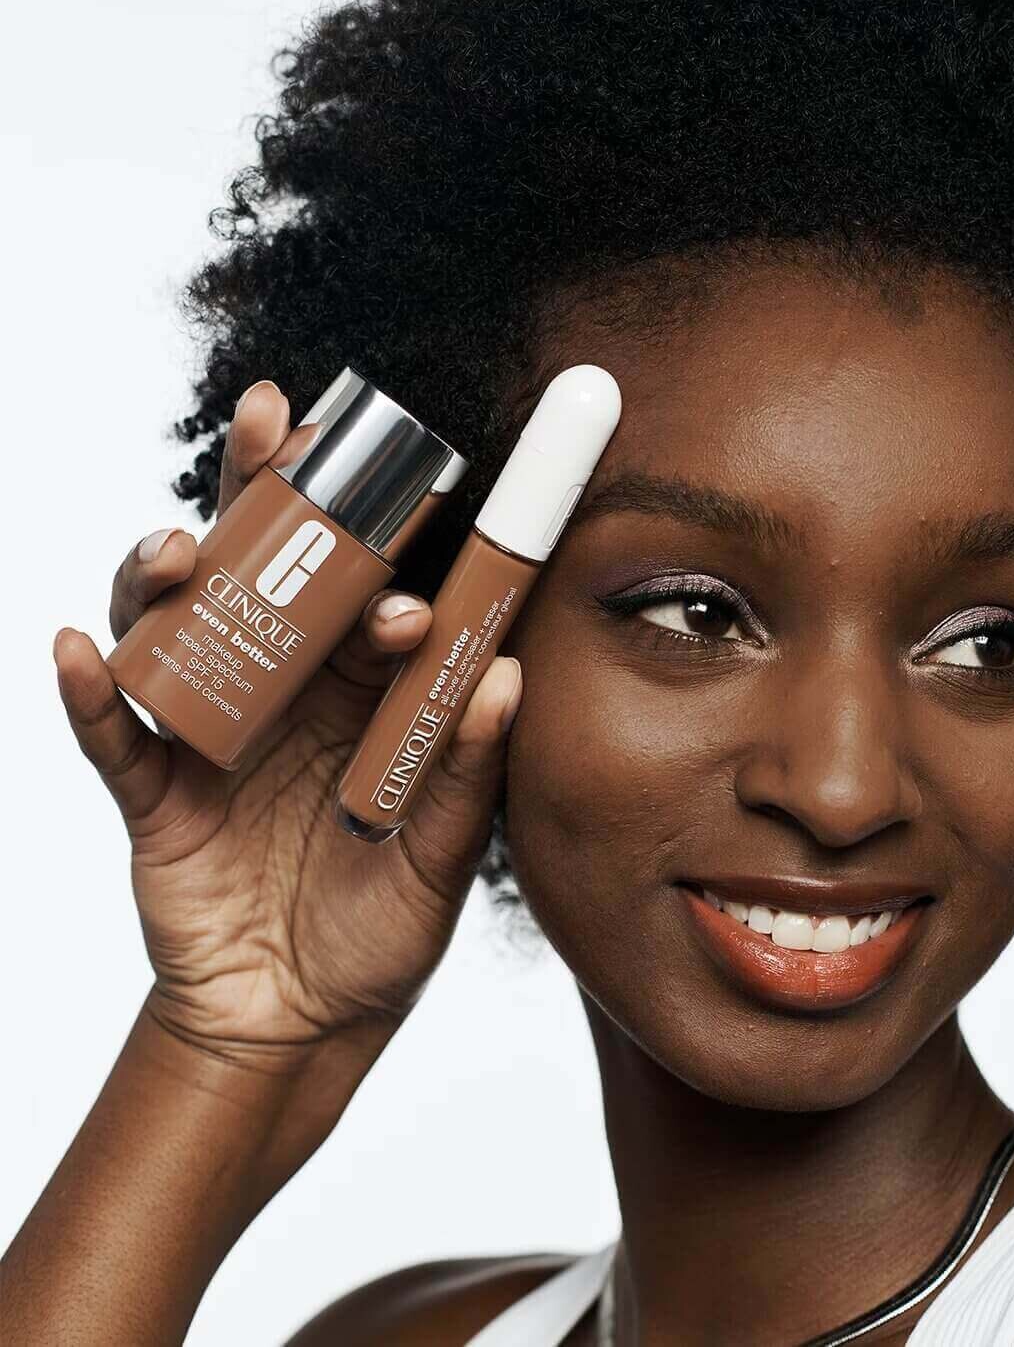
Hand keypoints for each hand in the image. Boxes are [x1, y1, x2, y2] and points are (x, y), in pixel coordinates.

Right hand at [53, 382, 520, 1067]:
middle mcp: (283, 695)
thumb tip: (503, 678)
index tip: (402, 504)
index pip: (362, 594)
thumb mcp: (440, 858)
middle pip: (263, 574)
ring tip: (178, 549)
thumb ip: (466, 774)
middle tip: (274, 421)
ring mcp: (212, 736)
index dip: (378, 542)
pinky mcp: (154, 791)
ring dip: (166, 577)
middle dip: (265, 495)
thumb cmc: (379, 929)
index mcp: (358, 695)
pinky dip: (92, 691)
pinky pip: (113, 734)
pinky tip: (80, 648)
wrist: (299, 1021)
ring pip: (177, 629)